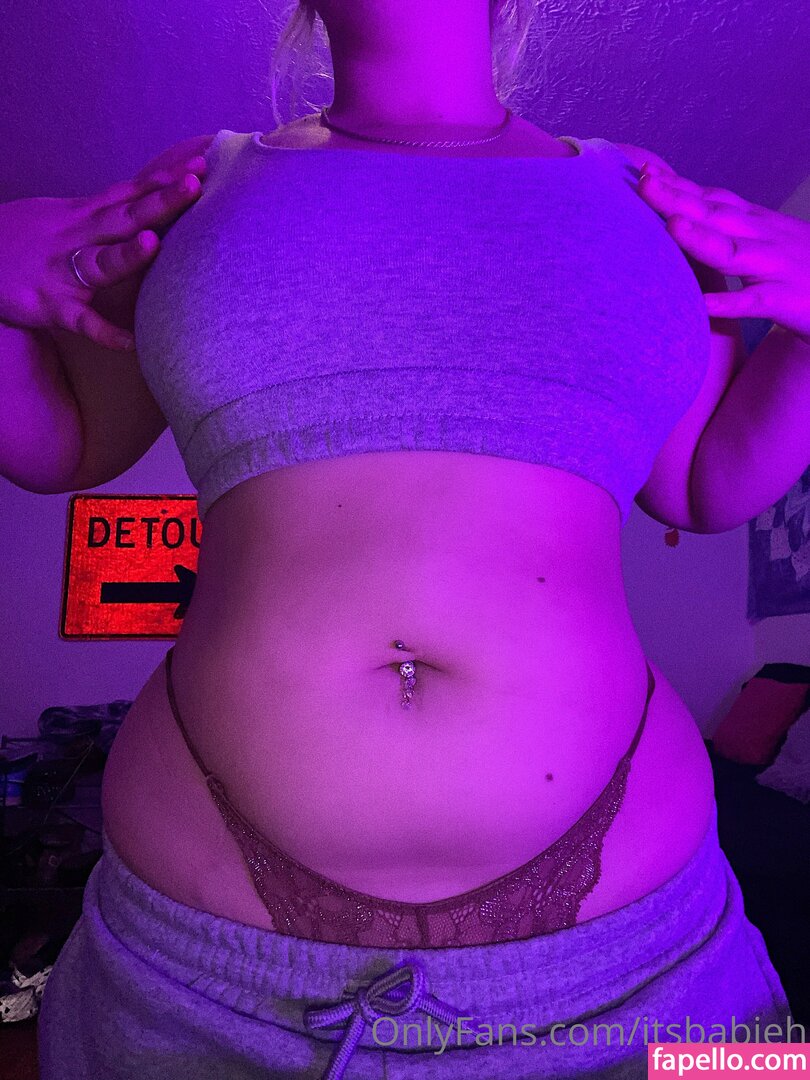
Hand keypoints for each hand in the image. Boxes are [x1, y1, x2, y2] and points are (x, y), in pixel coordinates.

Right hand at [0, 146, 206, 350]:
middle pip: (123, 217)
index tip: (199, 165)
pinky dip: (105, 333)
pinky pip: (82, 322)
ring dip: (126, 255)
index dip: (162, 180)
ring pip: (99, 263)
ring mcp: (62, 271)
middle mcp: (75, 237)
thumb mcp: (59, 216)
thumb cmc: (20, 240)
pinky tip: (132, 343)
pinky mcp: (49, 305)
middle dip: (159, 202)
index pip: (127, 193)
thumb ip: (100, 212)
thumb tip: (142, 203)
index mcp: (80, 216)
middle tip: (194, 185)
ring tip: (153, 245)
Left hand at [637, 162, 809, 346]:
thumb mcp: (766, 239)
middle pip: (715, 215)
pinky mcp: (783, 300)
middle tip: (643, 184)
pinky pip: (752, 303)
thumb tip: (684, 214)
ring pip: (732, 251)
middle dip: (679, 199)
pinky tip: (700, 305)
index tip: (645, 171)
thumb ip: (729, 227)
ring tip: (671, 226)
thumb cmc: (801, 268)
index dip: (680, 185)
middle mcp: (762, 238)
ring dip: (701, 239)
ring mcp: (774, 267)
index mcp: (755, 223)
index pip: (712, 198)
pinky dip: (728, 303)